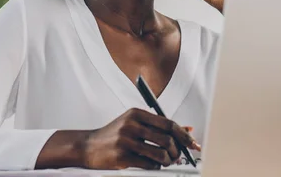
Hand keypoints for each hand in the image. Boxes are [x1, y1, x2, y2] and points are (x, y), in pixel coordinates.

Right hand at [83, 108, 200, 169]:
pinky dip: (156, 167)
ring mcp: (126, 140)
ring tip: (167, 161)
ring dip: (168, 161)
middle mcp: (131, 125)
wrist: (89, 145)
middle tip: (178, 156)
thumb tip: (187, 129)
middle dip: (177, 151)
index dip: (183, 135)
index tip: (192, 143)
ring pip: (160, 153)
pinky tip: (153, 164)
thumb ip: (159, 126)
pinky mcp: (122, 156)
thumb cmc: (114, 134)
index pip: (168, 123)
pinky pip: (148, 164)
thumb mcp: (135, 123)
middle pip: (166, 139)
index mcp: (136, 113)